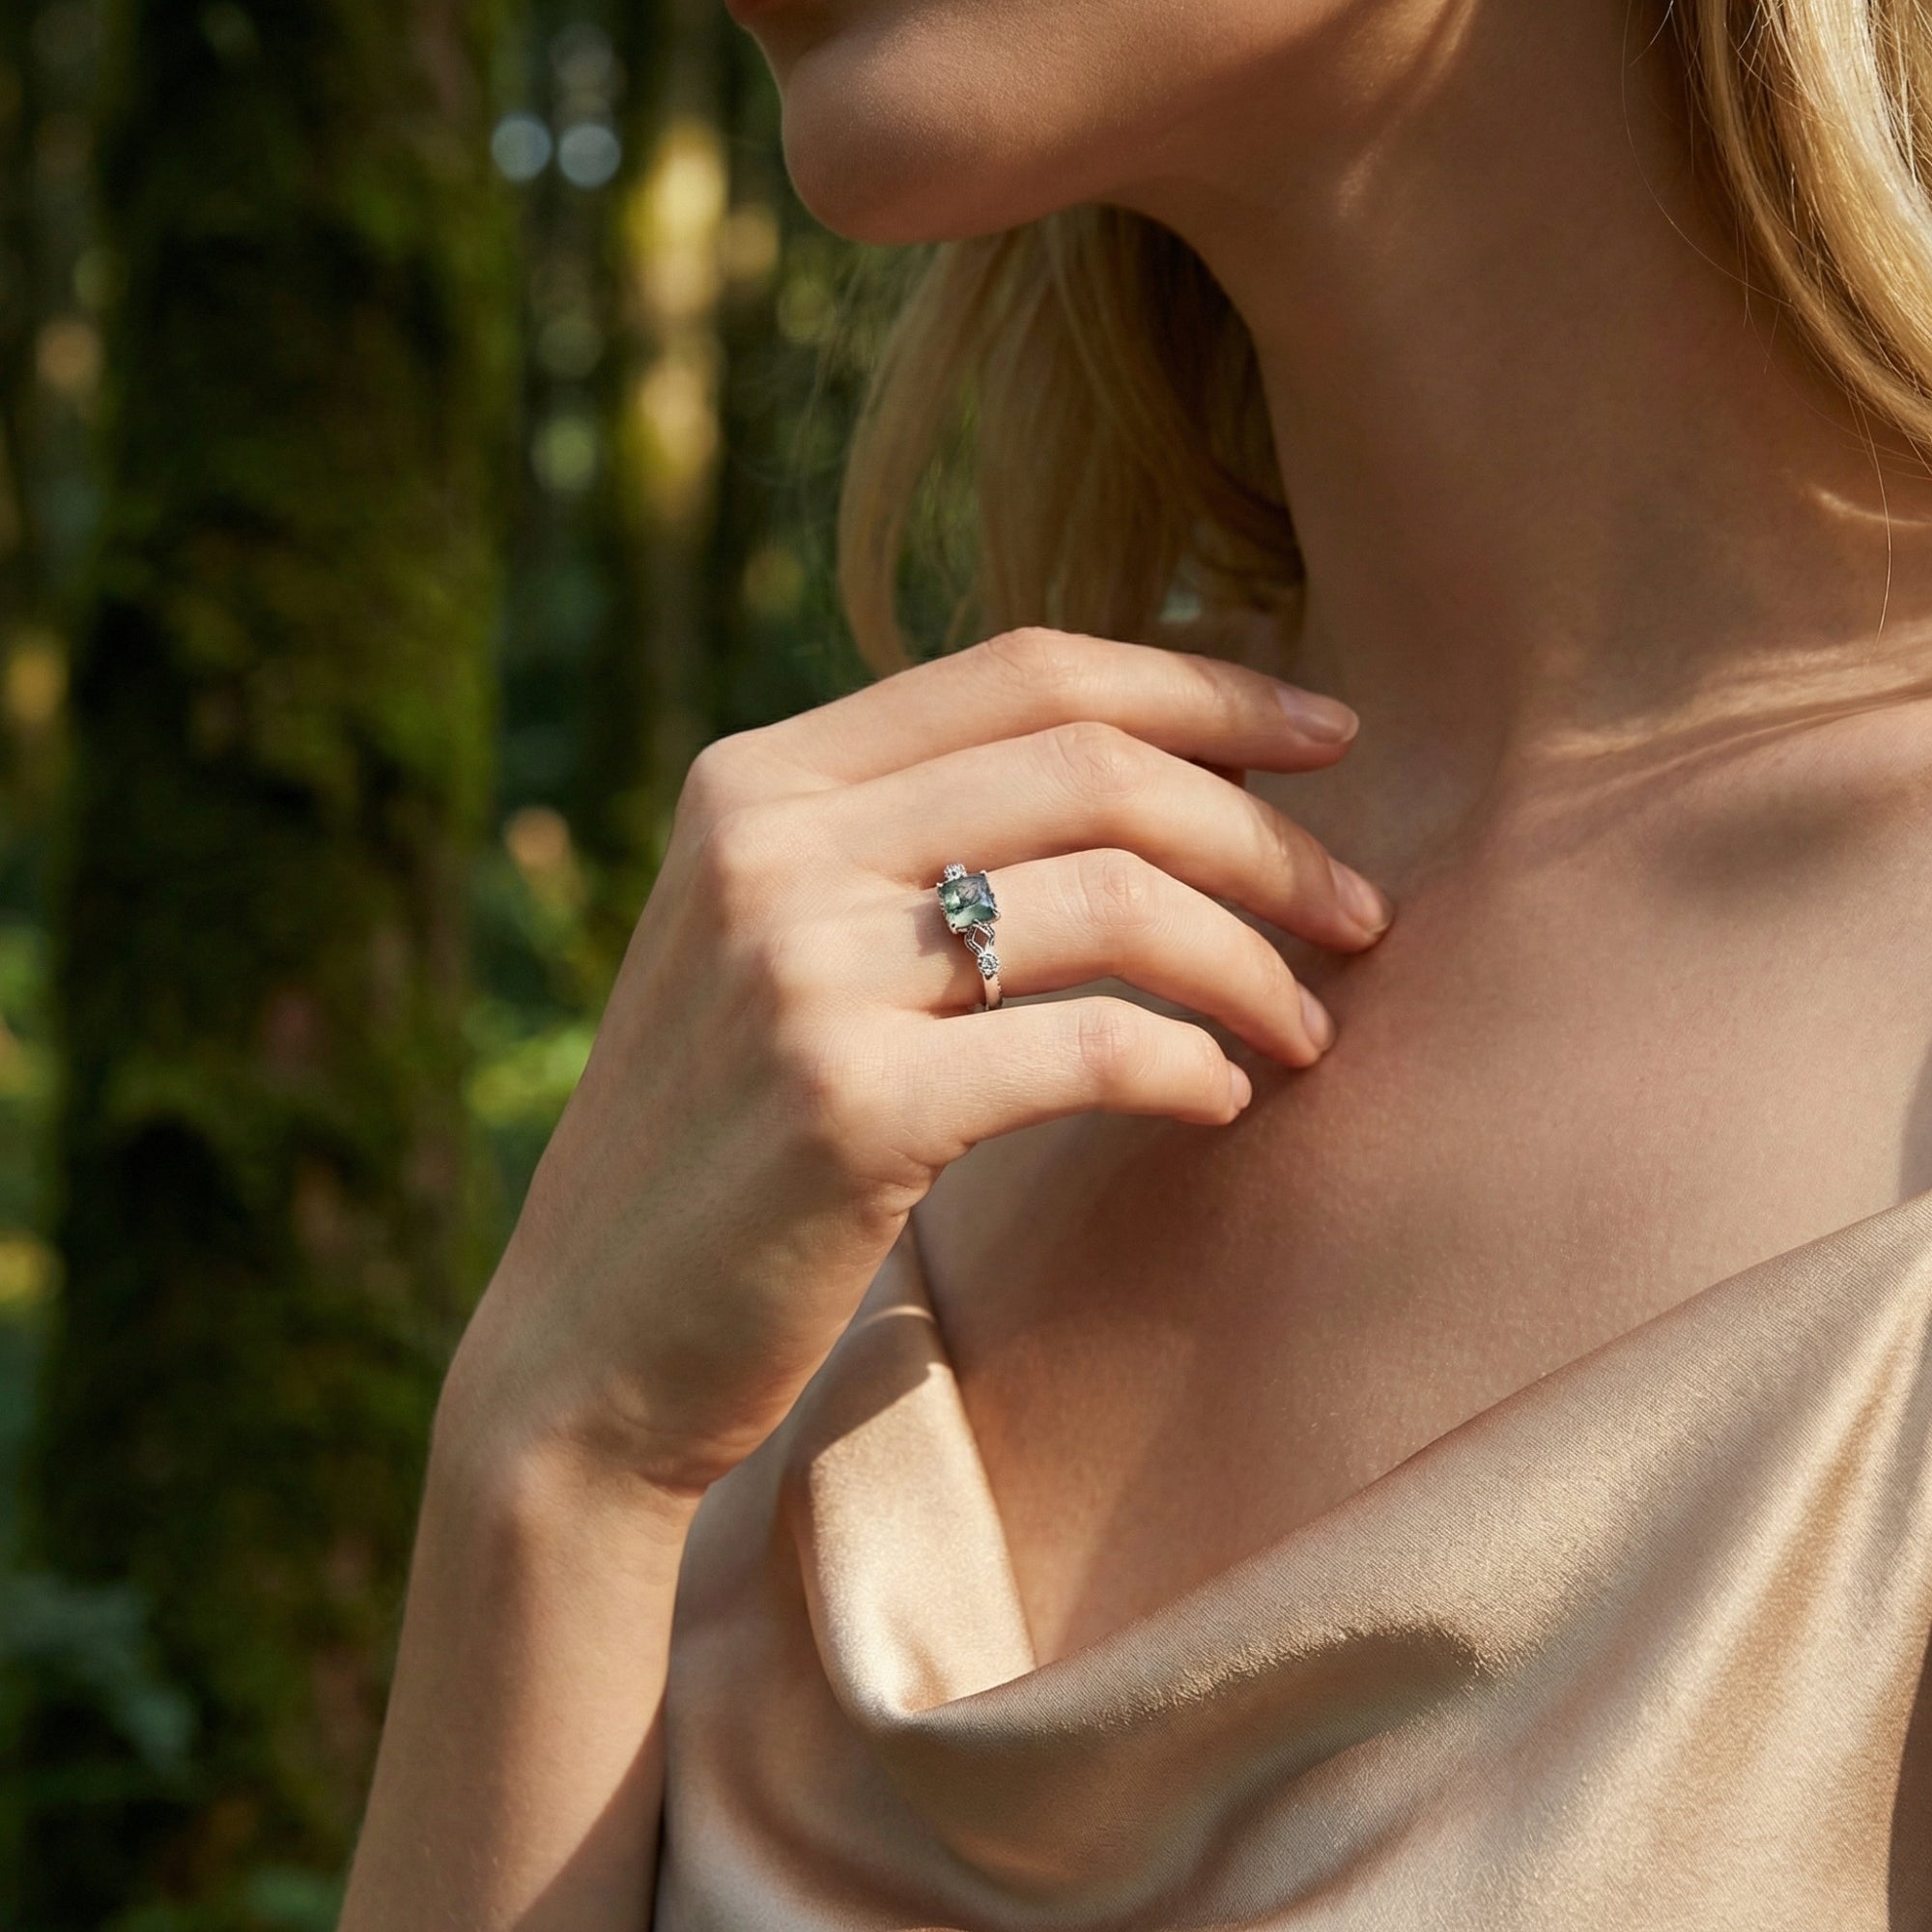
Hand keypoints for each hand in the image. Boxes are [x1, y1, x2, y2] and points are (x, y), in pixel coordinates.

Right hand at [444, 628, 1392, 1495]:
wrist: (586, 1347)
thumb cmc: (723, 1149)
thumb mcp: (774, 949)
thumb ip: (899, 845)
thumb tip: (1138, 781)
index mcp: (756, 781)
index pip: (1026, 671)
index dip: (1204, 686)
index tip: (1331, 734)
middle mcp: (768, 846)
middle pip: (1092, 768)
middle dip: (1265, 831)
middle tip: (1361, 912)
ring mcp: (797, 968)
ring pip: (1112, 898)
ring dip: (1253, 962)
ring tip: (1312, 1028)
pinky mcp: (842, 1102)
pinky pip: (1089, 1045)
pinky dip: (1191, 1063)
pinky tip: (1225, 1099)